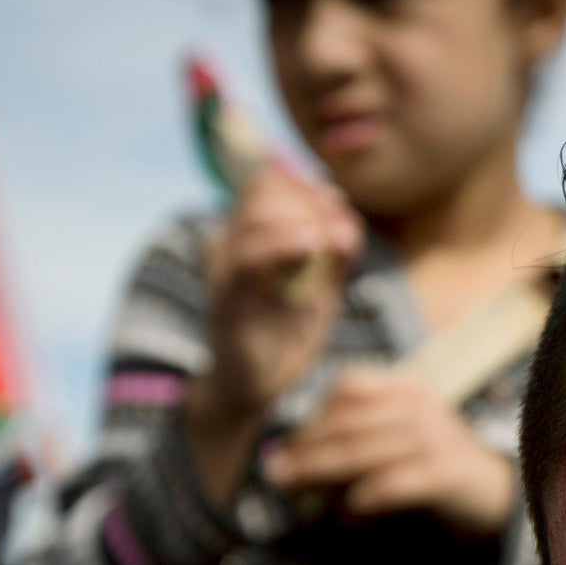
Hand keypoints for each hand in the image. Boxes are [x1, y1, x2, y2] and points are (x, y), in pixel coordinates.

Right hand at [190, 165, 360, 501]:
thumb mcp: (321, 283)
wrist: (257, 386)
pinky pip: (248, 257)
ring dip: (306, 220)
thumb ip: (332, 244)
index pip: (271, 179)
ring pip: (257, 212)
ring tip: (335, 245)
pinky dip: (284, 243)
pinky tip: (312, 247)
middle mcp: (229, 240)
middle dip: (313, 203)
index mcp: (248, 232)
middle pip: (265, 186)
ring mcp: (223, 267)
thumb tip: (337, 198)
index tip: (339, 212)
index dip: (309, 186)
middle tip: (342, 238)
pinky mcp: (226, 299)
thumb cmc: (289, 333)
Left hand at [264, 366, 517, 534]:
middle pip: (348, 423)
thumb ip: (359, 440)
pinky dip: (361, 500)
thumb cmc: (439, 467)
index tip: (288, 445)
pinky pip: (390, 484)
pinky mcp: (445, 474)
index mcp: (407, 392)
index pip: (349, 388)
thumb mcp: (402, 440)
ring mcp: (435, 439)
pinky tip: (346, 515)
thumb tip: (295, 461)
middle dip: (305, 450)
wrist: (499, 493)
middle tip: (275, 474)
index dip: (314, 416)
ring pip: (362, 452)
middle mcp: (420, 408)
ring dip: (321, 475)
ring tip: (296, 494)